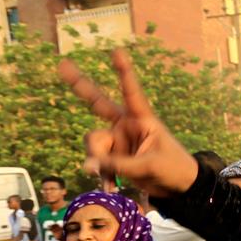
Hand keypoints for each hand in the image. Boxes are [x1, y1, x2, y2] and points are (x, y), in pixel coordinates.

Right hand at [58, 49, 197, 196]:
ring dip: (97, 161)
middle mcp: (126, 125)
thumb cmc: (174, 169)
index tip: (117, 51)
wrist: (178, 189)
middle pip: (98, 103)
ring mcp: (118, 141)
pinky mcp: (114, 157)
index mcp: (142, 119)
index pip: (131, 92)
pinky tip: (111, 188)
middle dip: (80, 84)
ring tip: (109, 180)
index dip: (123, 72)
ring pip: (94, 143)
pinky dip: (103, 176)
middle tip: (62, 64)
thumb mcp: (149, 165)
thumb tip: (88, 166)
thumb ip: (119, 165)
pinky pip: (97, 163)